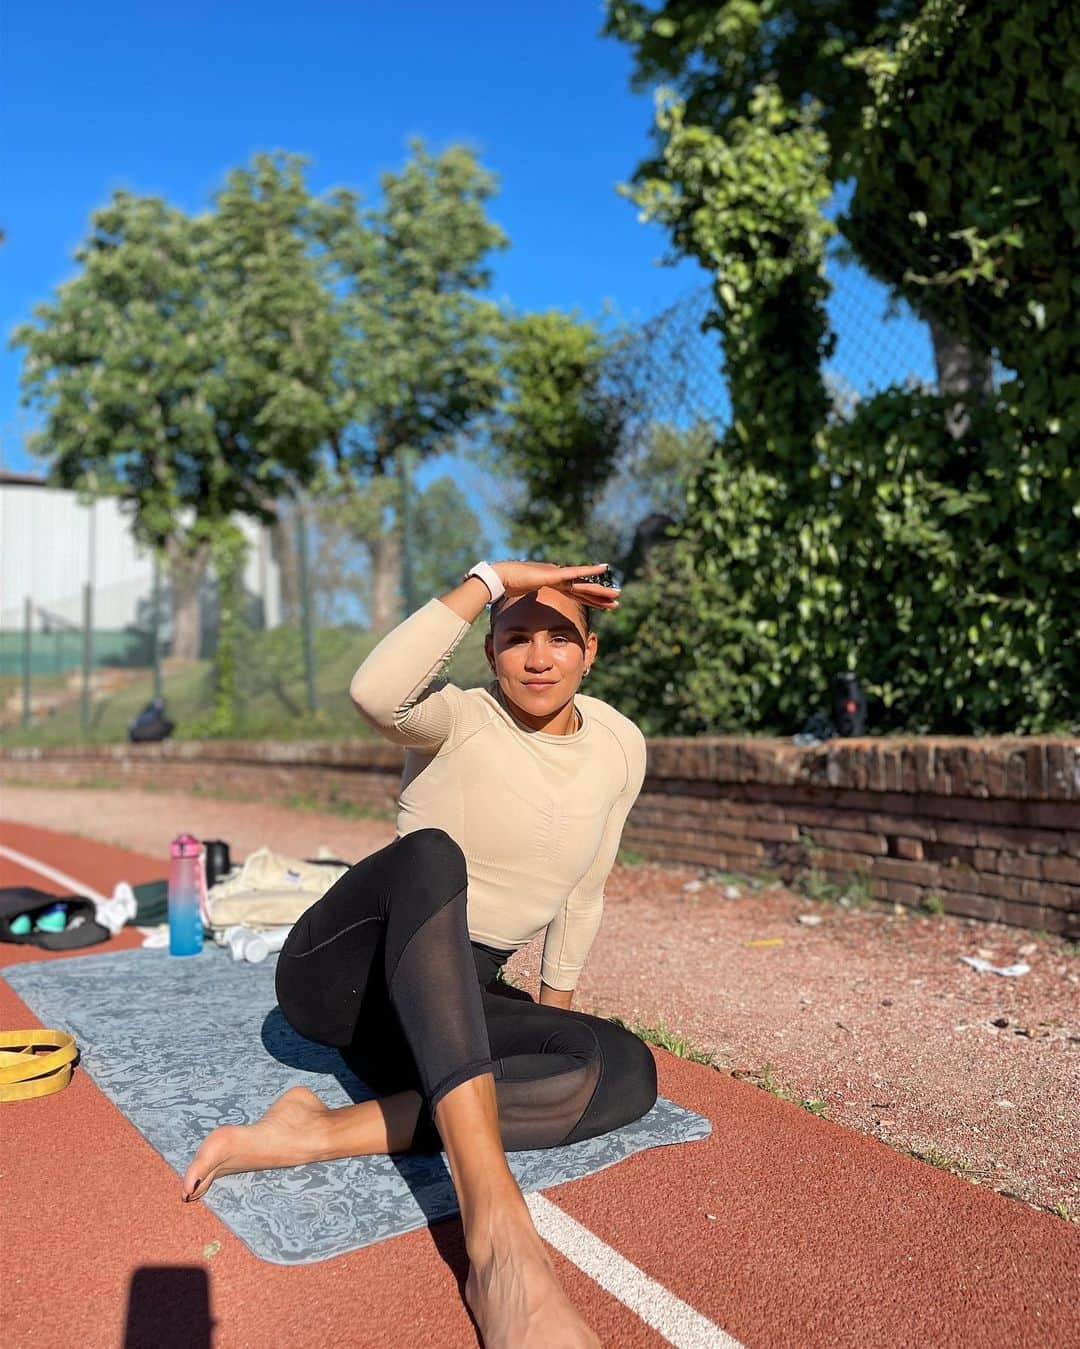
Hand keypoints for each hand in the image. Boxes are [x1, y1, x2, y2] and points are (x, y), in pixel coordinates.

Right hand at [492, 561, 619, 610]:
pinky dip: (590, 571)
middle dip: (601, 597)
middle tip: (617, 600)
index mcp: (555, 586)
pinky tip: (604, 568)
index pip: (577, 594)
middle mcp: (560, 579)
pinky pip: (576, 573)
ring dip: (601, 589)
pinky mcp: (555, 574)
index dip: (591, 600)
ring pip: (585, 584)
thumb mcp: (525, 601)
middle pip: (585, 590)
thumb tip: (530, 617)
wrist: (501, 579)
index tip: (604, 605)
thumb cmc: (508, 589)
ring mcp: (558, 575)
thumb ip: (531, 605)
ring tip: (618, 594)